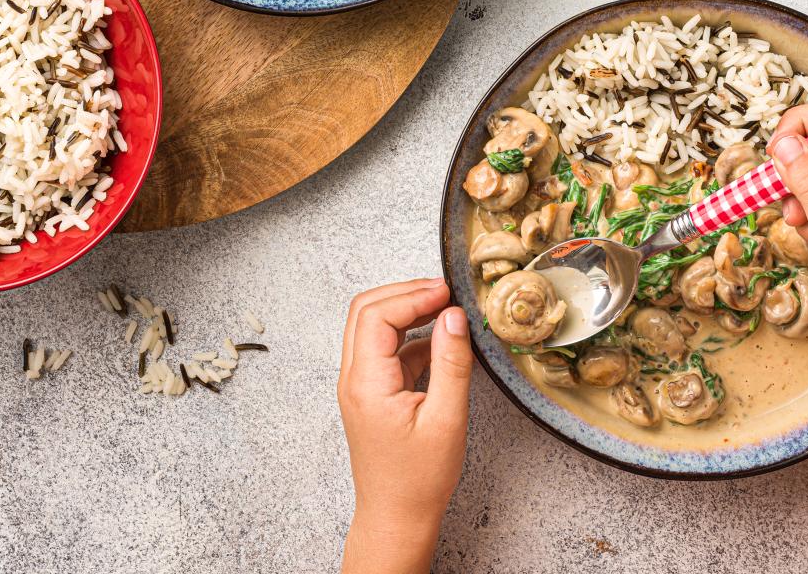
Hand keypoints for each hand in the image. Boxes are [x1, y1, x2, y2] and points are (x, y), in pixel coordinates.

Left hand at [338, 278, 471, 573]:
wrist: (396, 516)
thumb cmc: (419, 480)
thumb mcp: (447, 419)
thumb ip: (451, 363)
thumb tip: (454, 316)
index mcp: (366, 383)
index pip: (377, 315)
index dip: (412, 295)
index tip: (446, 292)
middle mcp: (354, 379)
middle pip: (366, 311)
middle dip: (404, 293)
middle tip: (444, 292)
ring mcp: (358, 385)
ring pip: (372, 327)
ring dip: (405, 312)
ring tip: (445, 311)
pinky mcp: (370, 392)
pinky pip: (384, 350)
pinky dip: (410, 337)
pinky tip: (440, 344)